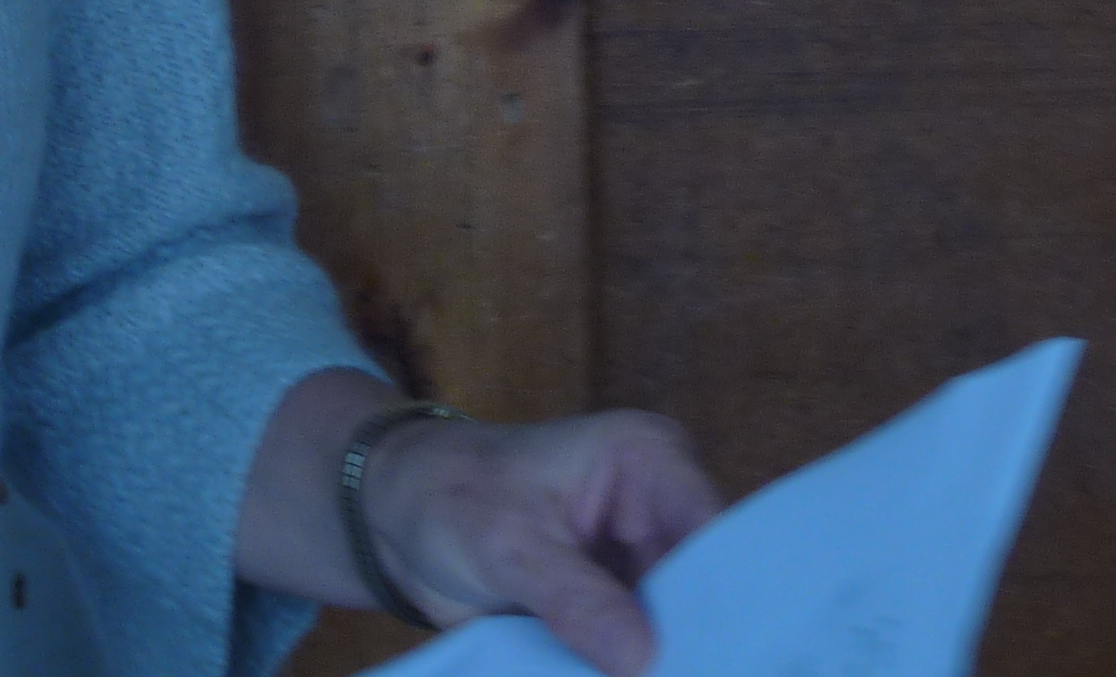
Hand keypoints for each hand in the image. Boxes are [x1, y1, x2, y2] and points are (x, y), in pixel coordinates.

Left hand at [371, 409, 717, 675]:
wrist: (397, 516)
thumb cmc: (449, 494)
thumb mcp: (508, 544)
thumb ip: (575, 599)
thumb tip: (645, 660)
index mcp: (648, 460)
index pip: (709, 533)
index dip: (718, 599)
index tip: (713, 658)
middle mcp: (660, 510)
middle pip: (703, 590)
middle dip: (693, 645)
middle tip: (677, 676)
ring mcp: (641, 563)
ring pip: (678, 629)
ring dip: (665, 663)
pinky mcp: (619, 607)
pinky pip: (643, 650)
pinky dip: (635, 672)